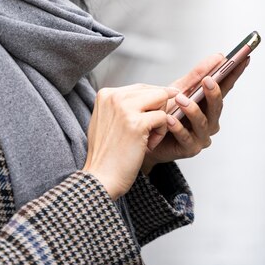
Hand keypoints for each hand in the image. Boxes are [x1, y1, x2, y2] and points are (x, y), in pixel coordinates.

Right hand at [83, 83, 179, 199]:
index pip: (141, 87)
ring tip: (148, 137)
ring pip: (161, 100)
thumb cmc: (106, 153)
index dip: (151, 105)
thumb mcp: (107, 119)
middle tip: (148, 131)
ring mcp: (125, 108)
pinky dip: (161, 133)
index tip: (146, 122)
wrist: (100, 177)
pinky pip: (163, 118)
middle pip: (154, 91)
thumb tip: (152, 93)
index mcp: (106, 93)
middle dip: (158, 110)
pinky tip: (149, 145)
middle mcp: (114, 96)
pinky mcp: (137, 123)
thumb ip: (123, 104)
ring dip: (161, 120)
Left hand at [141, 53, 250, 173]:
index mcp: (209, 105)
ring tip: (181, 99)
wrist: (147, 136)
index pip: (225, 87)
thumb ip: (197, 76)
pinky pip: (185, 137)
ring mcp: (201, 136)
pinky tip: (170, 119)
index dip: (235, 74)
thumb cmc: (165, 112)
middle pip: (217, 107)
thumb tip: (217, 57)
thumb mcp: (180, 89)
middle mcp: (210, 121)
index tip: (243, 59)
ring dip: (192, 109)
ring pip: (202, 122)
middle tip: (208, 80)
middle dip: (214, 93)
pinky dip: (178, 127)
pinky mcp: (189, 148)